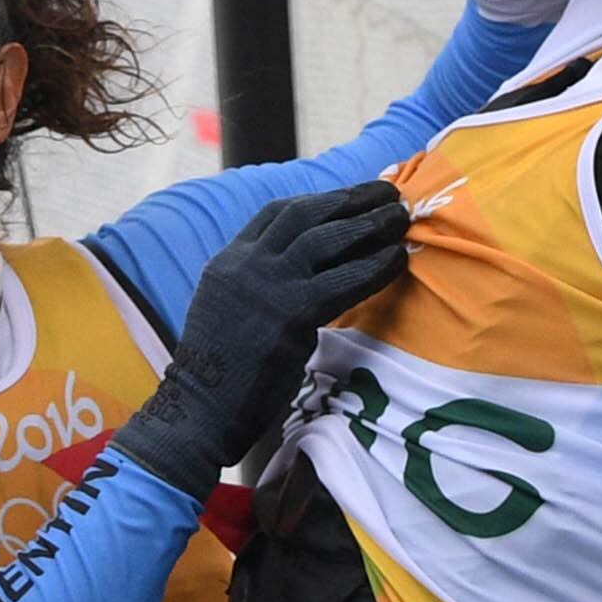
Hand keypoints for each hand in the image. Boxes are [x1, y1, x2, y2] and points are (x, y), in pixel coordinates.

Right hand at [114, 181, 411, 495]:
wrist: (201, 409)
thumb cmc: (220, 372)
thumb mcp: (227, 309)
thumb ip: (257, 283)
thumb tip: (305, 272)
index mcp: (229, 261)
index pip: (277, 213)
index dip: (319, 199)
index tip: (352, 196)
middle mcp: (246, 265)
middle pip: (305, 214)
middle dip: (350, 199)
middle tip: (386, 192)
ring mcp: (266, 287)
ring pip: (325, 239)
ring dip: (368, 224)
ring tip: (400, 216)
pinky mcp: (289, 315)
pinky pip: (342, 281)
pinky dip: (374, 267)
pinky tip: (397, 260)